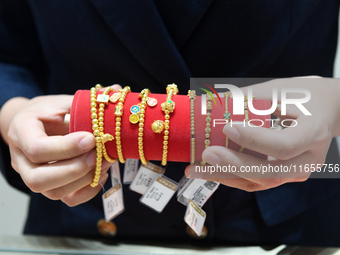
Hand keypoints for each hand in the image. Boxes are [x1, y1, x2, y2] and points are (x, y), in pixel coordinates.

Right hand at [0, 85, 120, 205]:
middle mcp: (21, 159)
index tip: (91, 138)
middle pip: (38, 179)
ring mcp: (33, 176)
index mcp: (22, 131)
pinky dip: (87, 191)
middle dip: (74, 169)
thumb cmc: (50, 111)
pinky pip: (66, 199)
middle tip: (98, 155)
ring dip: (83, 180)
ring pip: (53, 193)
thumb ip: (86, 101)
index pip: (36, 148)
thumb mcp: (63, 101)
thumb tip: (117, 90)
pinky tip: (101, 175)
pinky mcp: (50, 186)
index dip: (66, 147)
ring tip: (105, 162)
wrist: (37, 125)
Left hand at [186, 77, 339, 190]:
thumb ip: (244, 98)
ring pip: (259, 182)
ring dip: (224, 176)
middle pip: (269, 172)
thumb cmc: (301, 96)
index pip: (283, 146)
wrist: (323, 112)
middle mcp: (308, 160)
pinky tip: (207, 171)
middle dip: (233, 165)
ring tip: (194, 170)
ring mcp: (296, 172)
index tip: (227, 128)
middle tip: (205, 155)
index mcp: (312, 133)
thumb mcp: (277, 90)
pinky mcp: (283, 176)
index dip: (254, 140)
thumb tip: (204, 103)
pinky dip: (230, 178)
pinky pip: (256, 183)